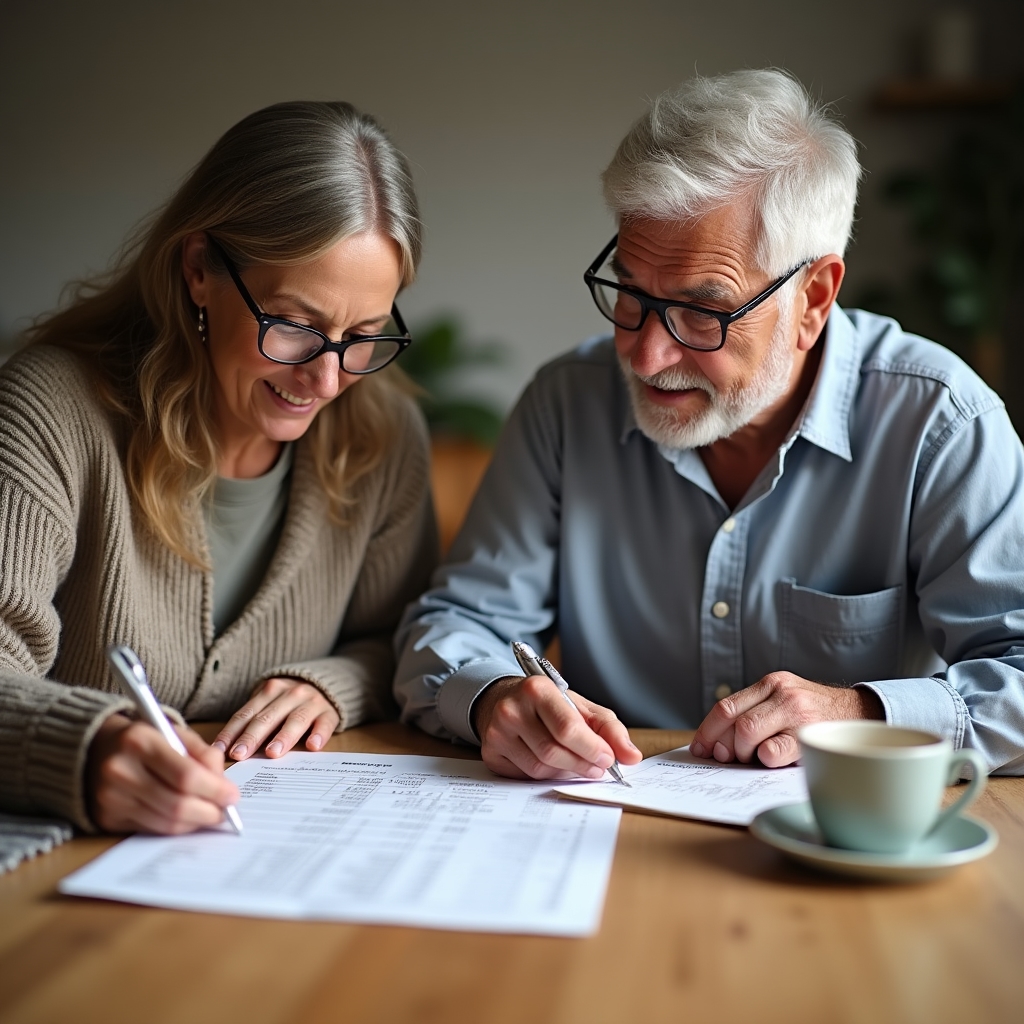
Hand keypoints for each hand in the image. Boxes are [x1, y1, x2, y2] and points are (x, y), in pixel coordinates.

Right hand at [87, 713, 239, 833]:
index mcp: (139, 741)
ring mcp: (110, 798)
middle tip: (226, 812)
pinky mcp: (106, 817)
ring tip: (211, 815)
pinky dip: (176, 827)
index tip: (233, 796)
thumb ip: (201, 753)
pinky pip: (151, 829)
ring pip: (165, 822)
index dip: (214, 790)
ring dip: (195, 823)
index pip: (185, 775)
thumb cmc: (142, 738)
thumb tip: (224, 785)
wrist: (91, 748)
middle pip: (177, 804)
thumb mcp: (172, 731)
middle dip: (209, 811)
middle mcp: (120, 770)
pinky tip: (188, 819)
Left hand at [213, 677, 339, 760]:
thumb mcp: (270, 703)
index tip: (220, 751)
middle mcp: (290, 694)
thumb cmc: (289, 701)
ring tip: (272, 753)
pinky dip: (319, 734)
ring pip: (295, 720)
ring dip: (283, 736)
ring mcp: (311, 702)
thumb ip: (254, 720)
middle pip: (267, 717)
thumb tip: (229, 750)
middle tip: (240, 755)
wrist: (325, 683)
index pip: (247, 714)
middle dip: (252, 737)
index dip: (232, 732)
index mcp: (270, 691)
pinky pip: (324, 723)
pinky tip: (313, 746)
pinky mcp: (329, 712)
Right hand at [471, 675, 641, 780]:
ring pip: (540, 768)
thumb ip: (610, 729)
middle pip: (553, 752)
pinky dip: (545, 775)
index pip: (567, 728)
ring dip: (565, 772)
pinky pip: (525, 776)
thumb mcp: (581, 707)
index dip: (591, 749)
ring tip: (576, 764)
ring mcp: (497, 732)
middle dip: (582, 765)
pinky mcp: (490, 753)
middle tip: (598, 768)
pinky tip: (552, 764)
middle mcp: (512, 709)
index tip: (608, 759)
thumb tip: (632, 756)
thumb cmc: (548, 705)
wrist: (505, 700)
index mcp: (537, 689)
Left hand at [689, 672, 884, 766]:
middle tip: (730, 758)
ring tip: (756, 757)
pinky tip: (774, 760)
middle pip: (733, 721)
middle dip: (725, 746)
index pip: (726, 706)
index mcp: (769, 684)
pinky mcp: (809, 735)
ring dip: (744, 753)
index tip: (700, 748)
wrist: (860, 715)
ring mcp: (796, 712)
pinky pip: (773, 752)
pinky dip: (766, 760)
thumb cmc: (812, 715)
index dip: (708, 731)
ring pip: (747, 733)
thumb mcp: (782, 702)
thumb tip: (717, 746)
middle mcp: (781, 692)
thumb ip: (754, 714)